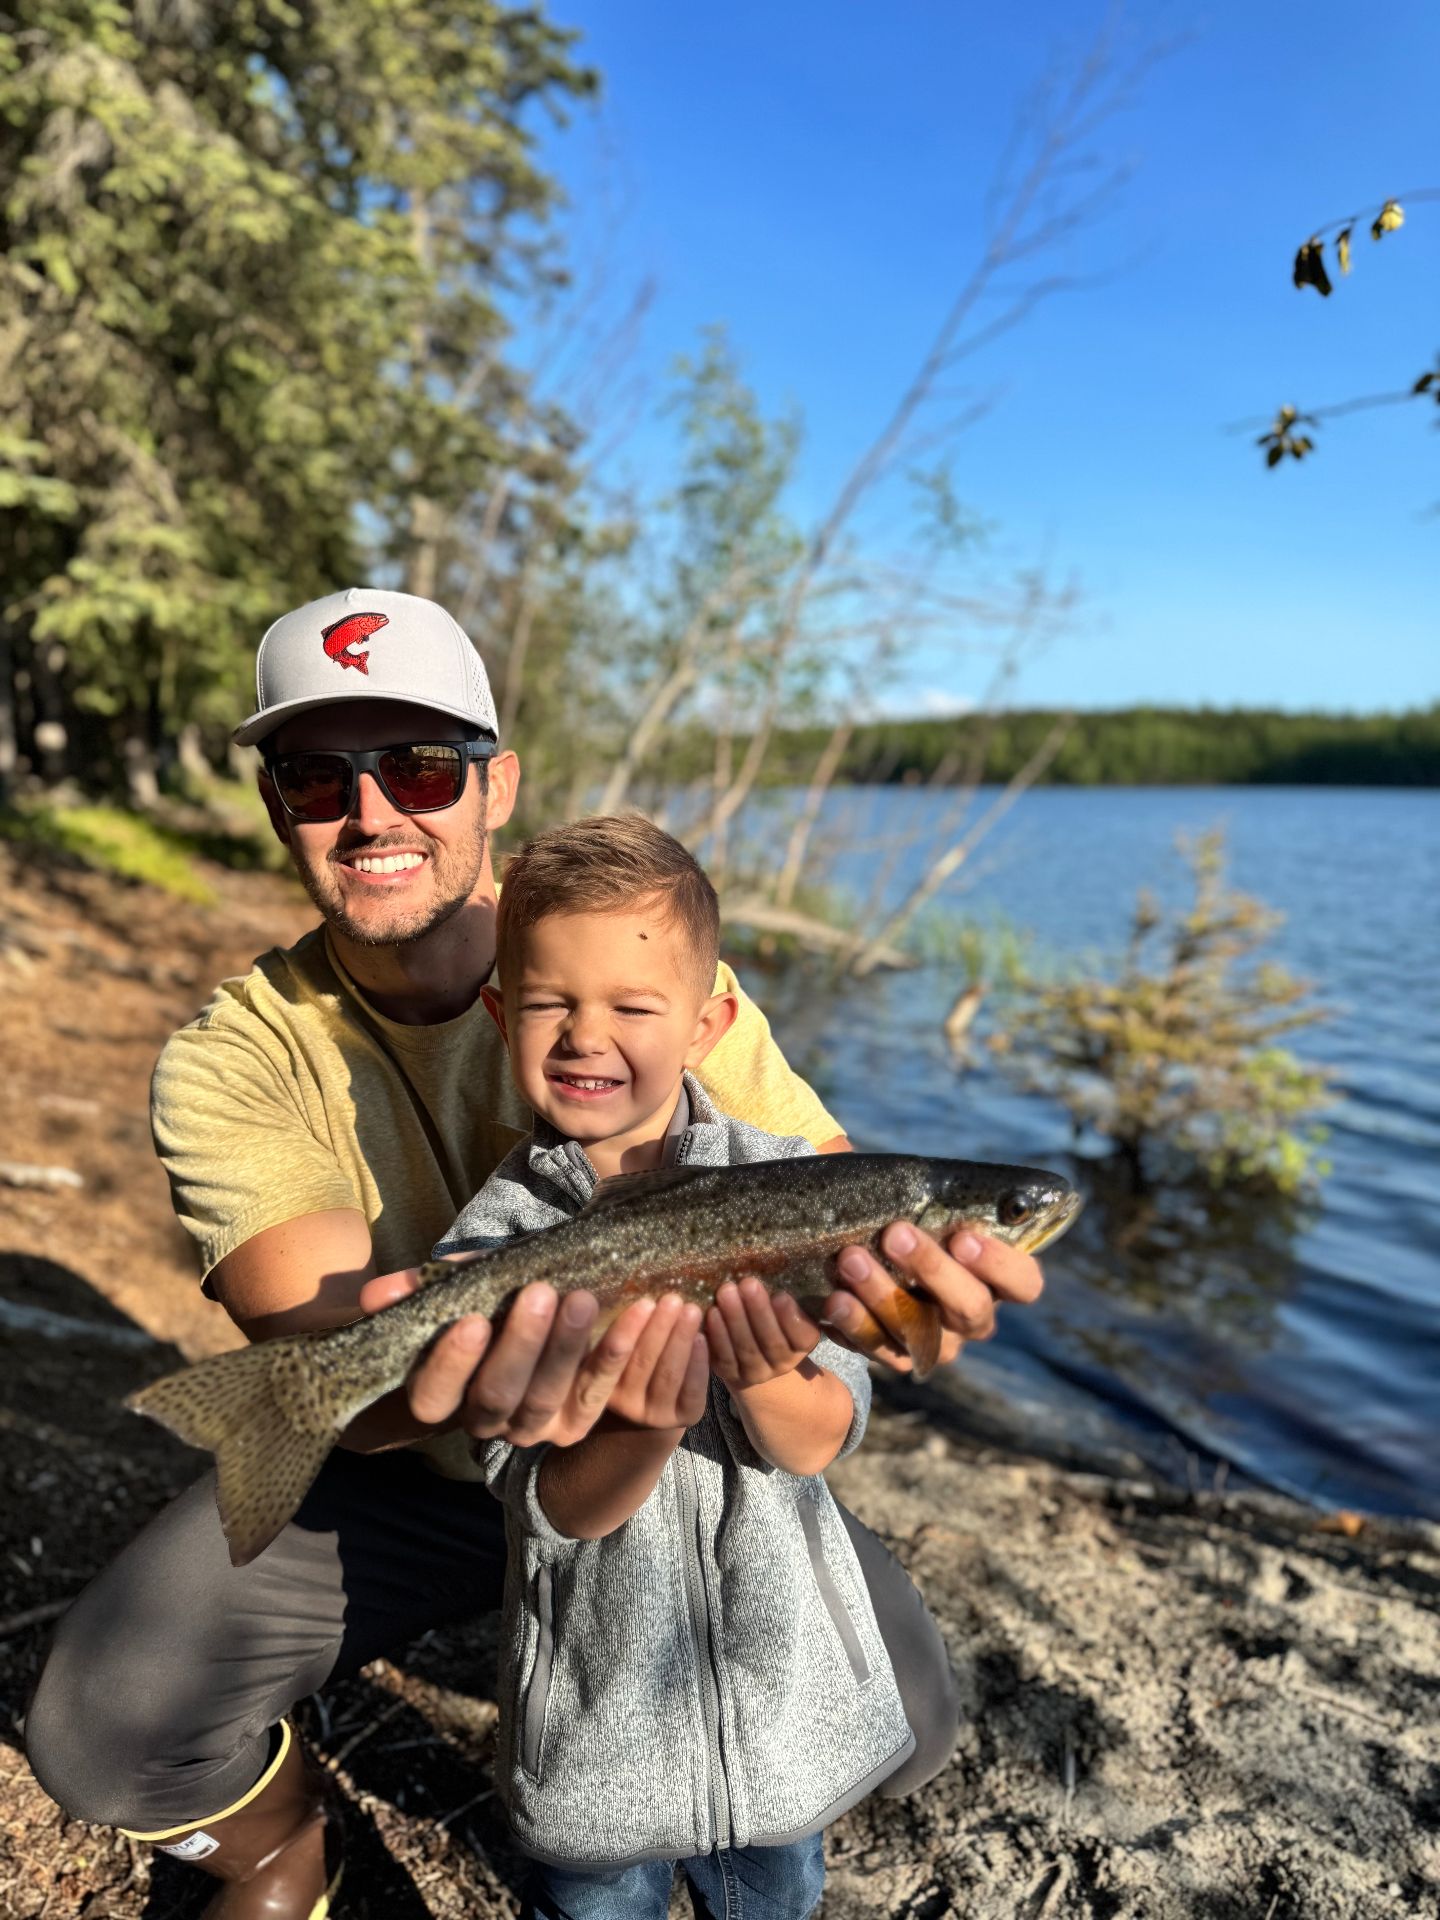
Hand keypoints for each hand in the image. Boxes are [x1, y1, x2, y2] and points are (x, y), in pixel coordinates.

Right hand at [356, 1270, 661, 1448]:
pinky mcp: (577, 1422)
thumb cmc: (489, 1303)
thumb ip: (424, 1290)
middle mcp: (486, 1421)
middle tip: (541, 1293)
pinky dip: (619, 1353)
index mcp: (444, 1394)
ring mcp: (534, 1426)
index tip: (470, 1321)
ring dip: (569, 1349)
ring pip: (548, 1399)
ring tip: (584, 1299)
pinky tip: (640, 1311)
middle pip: (498, 1396)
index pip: (433, 1396)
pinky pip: (599, 1395)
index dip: (449, 1365)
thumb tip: (377, 1293)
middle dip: (521, 1345)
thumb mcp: (460, 1290)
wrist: (543, 1327)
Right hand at [601, 1295, 708, 1430]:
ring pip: (668, 1375)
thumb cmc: (630, 1356)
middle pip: (641, 1363)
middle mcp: (621, 1405)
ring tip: (691, 1310)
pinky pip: (691, 1390)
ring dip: (681, 1340)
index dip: (625, 1331)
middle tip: (672, 1299)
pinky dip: (698, 1363)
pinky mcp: (681, 1418)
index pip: (606, 1359)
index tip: (642, 1303)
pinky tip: (702, 1338)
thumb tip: (611, 1292)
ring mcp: (652, 1415)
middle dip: (660, 1328)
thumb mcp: (612, 1345)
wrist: (653, 1399)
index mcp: (595, 1384)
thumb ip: (609, 1328)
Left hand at [705, 1278, 821, 1392]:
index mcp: (803, 1345)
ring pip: (747, 1349)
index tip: (780, 1295)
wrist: (755, 1352)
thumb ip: (784, 1295)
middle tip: (747, 1284)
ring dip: (735, 1319)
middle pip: (772, 1342)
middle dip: (758, 1311)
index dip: (791, 1318)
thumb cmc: (773, 1316)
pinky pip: (724, 1357)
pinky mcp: (732, 1375)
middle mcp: (784, 1363)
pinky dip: (718, 1335)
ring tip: (726, 1292)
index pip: (803, 1336)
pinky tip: (712, 1313)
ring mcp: (757, 1372)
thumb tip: (772, 1262)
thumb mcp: (786, 1307)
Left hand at [821, 1223, 1044, 1372]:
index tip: (963, 1237)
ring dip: (882, 1293)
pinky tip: (835, 1298)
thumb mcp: (929, 1208)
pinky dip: (854, 1323)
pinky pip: (879, 1348)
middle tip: (894, 1234)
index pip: (1024, 1283)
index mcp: (996, 1279)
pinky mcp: (899, 1357)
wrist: (866, 1253)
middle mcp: (975, 1318)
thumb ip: (939, 1202)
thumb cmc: (910, 1222)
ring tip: (849, 1258)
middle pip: (970, 1307)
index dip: (1000, 1265)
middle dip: (931, 1269)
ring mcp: (939, 1344)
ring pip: (919, 1330)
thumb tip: (921, 1180)